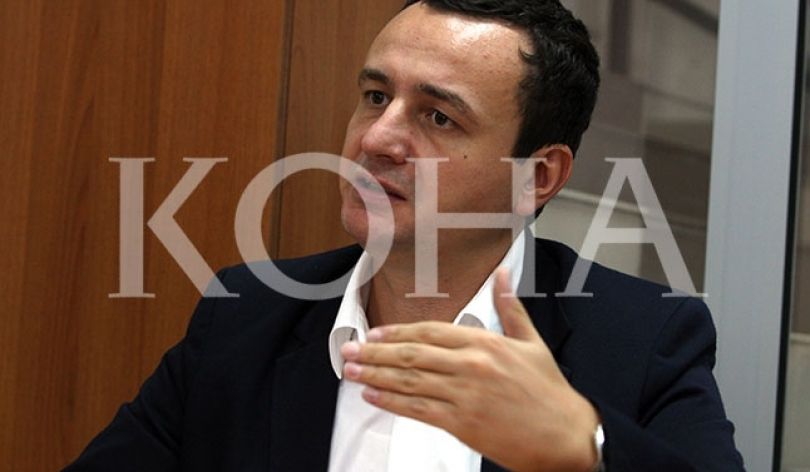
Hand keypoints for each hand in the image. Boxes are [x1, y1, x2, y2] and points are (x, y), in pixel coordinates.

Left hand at [341, 268, 599, 471]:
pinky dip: (391, 403)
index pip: (430, 331)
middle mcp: (471, 364)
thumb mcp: (532, 342)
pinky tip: (373, 397)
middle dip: (375, 353)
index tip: (374, 334)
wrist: (565, 435)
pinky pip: (418, 410)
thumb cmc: (548, 390)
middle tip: (348, 351)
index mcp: (485, 342)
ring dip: (375, 376)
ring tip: (351, 372)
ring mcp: (464, 395)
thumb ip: (509, 307)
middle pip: (412, 355)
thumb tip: (503, 272)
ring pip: (409, 382)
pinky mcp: (461, 423)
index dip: (398, 332)